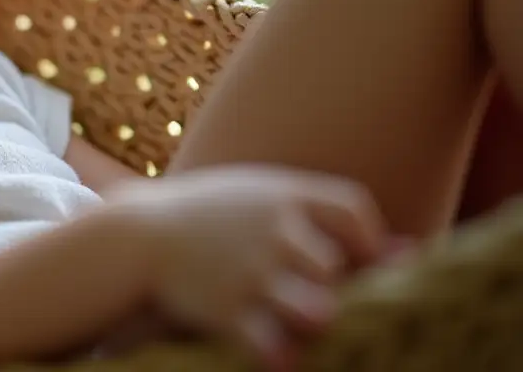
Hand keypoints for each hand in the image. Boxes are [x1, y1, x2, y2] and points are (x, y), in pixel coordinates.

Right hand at [117, 166, 386, 368]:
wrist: (138, 236)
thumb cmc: (212, 215)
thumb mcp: (263, 196)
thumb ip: (327, 216)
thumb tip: (411, 251)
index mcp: (282, 194)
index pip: (354, 210)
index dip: (367, 241)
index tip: (353, 260)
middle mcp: (273, 231)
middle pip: (338, 267)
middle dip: (338, 288)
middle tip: (315, 295)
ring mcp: (250, 272)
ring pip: (319, 310)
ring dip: (317, 321)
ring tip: (301, 322)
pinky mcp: (227, 311)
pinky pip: (273, 347)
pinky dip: (283, 357)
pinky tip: (282, 357)